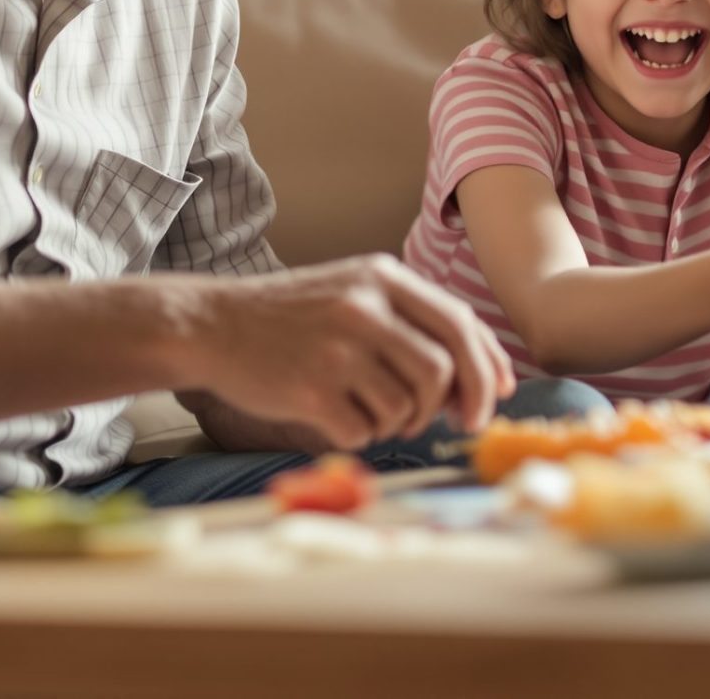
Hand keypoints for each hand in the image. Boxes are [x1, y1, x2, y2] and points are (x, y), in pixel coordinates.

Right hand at [178, 255, 515, 449]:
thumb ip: (409, 321)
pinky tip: (340, 416)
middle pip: (443, 369)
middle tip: (451, 422)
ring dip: (402, 421)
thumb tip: (476, 378)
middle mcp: (364, 308)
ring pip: (407, 405)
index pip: (458, 323)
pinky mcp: (312, 390)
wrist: (210, 325)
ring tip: (374, 410)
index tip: (498, 394)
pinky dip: (362, 433)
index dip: (488, 365)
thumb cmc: (290, 317)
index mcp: (381, 277)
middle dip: (456, 404)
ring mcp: (338, 349)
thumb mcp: (352, 292)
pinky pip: (365, 429)